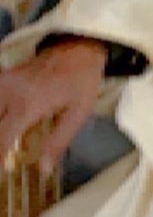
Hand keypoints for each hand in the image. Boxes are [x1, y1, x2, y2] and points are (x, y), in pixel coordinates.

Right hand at [0, 36, 106, 174]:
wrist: (78, 47)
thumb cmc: (81, 80)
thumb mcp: (79, 112)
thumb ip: (59, 141)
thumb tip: (43, 169)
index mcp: (27, 105)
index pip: (1, 139)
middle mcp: (8, 93)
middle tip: (4, 157)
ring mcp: (2, 82)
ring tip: (6, 143)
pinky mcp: (1, 76)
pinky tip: (4, 120)